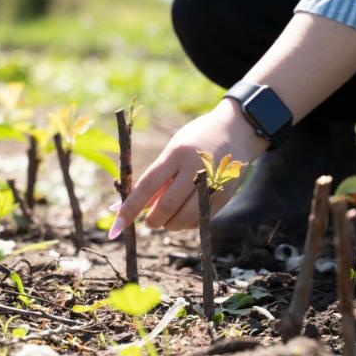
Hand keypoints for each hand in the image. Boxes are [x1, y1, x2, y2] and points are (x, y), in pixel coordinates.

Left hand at [108, 98, 268, 237]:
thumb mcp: (173, 151)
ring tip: (165, 219)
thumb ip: (154, 180)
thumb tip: (125, 207)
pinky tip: (183, 216)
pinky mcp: (225, 195)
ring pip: (185, 218)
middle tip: (148, 222)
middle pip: (167, 206)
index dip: (130, 207)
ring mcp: (213, 183)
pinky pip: (200, 219)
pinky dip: (186, 223)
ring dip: (169, 224)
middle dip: (152, 220)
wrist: (237, 131)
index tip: (117, 224)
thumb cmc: (195, 140)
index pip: (148, 185)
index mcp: (177, 153)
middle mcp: (196, 167)